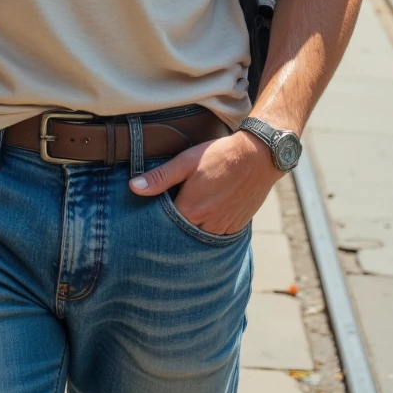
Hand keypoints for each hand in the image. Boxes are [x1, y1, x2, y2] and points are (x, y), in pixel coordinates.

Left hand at [129, 132, 278, 234]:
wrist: (258, 156)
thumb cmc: (219, 155)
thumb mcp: (186, 161)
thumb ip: (160, 177)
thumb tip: (133, 187)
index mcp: (190, 210)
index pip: (164, 225)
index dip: (157, 219)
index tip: (152, 214)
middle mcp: (206, 225)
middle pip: (182, 235)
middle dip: (174, 229)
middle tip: (170, 216)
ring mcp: (222, 229)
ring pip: (200, 237)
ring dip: (192, 230)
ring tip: (189, 215)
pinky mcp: (235, 228)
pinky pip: (217, 237)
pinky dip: (209, 230)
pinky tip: (207, 216)